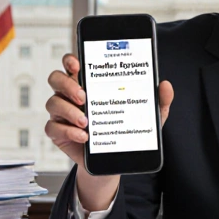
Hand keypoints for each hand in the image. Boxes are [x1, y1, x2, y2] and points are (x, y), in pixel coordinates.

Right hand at [44, 53, 173, 209]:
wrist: (116, 159)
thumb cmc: (126, 130)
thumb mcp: (147, 115)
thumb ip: (158, 100)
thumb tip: (165, 85)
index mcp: (89, 83)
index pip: (72, 64)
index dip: (70, 60)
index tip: (78, 63)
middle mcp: (71, 95)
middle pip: (56, 79)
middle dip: (67, 84)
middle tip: (84, 96)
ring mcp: (63, 114)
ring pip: (53, 103)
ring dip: (69, 111)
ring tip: (87, 122)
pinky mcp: (59, 133)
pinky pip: (53, 128)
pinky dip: (68, 131)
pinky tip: (84, 136)